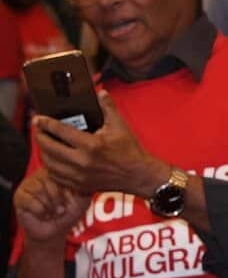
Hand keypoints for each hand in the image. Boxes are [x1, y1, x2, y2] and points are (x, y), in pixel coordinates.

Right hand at [13, 168, 91, 245]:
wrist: (54, 232)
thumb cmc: (67, 214)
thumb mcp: (82, 202)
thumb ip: (86, 189)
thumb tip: (88, 179)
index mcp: (57, 172)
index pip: (62, 174)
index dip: (68, 191)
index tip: (70, 201)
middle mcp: (41, 174)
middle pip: (50, 181)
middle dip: (59, 199)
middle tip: (61, 209)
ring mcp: (28, 184)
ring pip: (39, 191)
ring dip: (50, 206)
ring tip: (52, 212)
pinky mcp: (19, 196)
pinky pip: (31, 201)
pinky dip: (40, 211)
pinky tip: (42, 214)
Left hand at [32, 91, 168, 196]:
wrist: (139, 175)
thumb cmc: (130, 151)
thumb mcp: (120, 126)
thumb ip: (108, 107)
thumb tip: (101, 93)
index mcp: (91, 145)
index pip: (60, 131)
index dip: (45, 123)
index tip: (38, 118)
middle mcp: (82, 161)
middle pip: (49, 148)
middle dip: (40, 136)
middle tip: (38, 129)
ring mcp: (80, 175)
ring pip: (49, 163)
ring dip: (43, 151)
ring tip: (44, 143)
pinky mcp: (80, 184)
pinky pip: (56, 176)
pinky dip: (51, 166)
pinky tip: (52, 159)